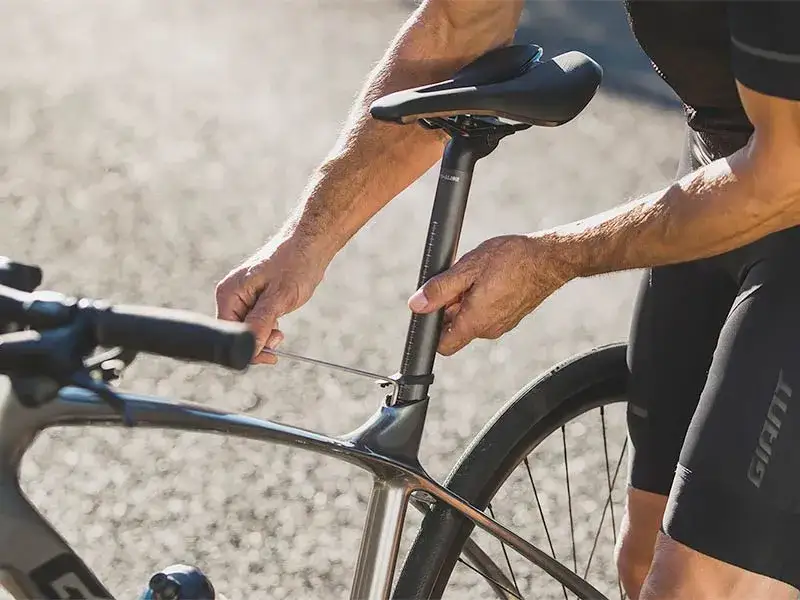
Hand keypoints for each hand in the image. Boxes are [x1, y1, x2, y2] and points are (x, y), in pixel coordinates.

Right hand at [215, 234, 331, 363]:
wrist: (309, 245)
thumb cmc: (295, 264)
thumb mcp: (279, 297)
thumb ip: (261, 324)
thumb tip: (250, 349)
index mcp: (229, 294)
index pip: (227, 334)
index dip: (247, 348)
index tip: (270, 355)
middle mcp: (230, 296)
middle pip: (236, 334)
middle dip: (258, 340)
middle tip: (279, 336)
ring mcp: (241, 297)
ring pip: (247, 330)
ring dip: (264, 334)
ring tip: (280, 324)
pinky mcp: (253, 299)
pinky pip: (255, 322)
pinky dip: (268, 326)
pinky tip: (279, 316)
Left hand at [407, 234, 574, 354]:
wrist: (550, 259)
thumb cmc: (513, 260)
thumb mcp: (467, 269)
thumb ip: (439, 290)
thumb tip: (417, 304)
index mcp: (475, 322)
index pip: (442, 345)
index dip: (431, 328)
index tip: (432, 306)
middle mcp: (488, 330)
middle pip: (455, 328)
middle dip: (450, 306)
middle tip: (458, 279)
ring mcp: (501, 325)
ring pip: (471, 319)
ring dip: (466, 300)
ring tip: (476, 275)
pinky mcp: (510, 317)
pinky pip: (486, 313)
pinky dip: (480, 299)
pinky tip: (489, 278)